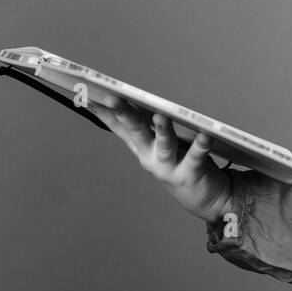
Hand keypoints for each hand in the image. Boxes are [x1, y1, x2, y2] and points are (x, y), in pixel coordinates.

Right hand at [89, 92, 233, 223]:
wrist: (199, 196)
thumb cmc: (177, 161)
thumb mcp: (154, 142)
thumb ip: (140, 124)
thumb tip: (125, 103)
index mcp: (140, 145)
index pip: (118, 124)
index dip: (103, 110)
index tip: (86, 94)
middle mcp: (149, 155)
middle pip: (136, 131)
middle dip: (124, 113)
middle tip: (111, 98)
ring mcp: (168, 166)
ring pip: (164, 144)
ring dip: (162, 130)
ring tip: (160, 116)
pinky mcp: (189, 173)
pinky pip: (196, 156)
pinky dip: (200, 145)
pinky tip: (205, 135)